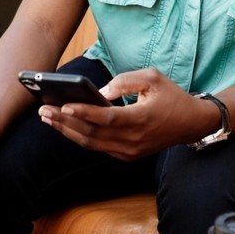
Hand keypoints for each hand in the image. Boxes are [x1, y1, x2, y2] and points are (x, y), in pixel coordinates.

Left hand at [38, 67, 217, 160]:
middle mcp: (133, 140)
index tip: (63, 105)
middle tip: (43, 110)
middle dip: (65, 122)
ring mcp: (129, 151)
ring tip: (47, 118)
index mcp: (141, 119)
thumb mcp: (152, 77)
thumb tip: (100, 92)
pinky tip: (64, 126)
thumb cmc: (171, 96)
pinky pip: (98, 147)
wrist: (191, 123)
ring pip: (91, 143)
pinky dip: (80, 136)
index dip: (83, 113)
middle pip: (92, 133)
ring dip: (67, 131)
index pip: (106, 118)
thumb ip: (125, 81)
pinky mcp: (127, 155)